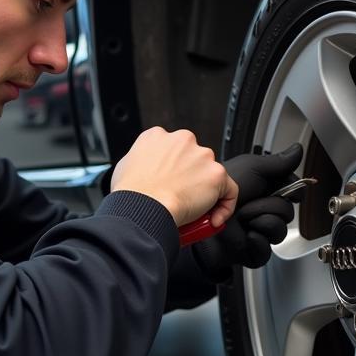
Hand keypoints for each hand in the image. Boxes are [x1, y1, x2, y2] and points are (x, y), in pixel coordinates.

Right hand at [110, 127, 236, 227]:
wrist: (143, 206)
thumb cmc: (132, 193)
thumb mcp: (125, 166)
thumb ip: (141, 162)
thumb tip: (145, 172)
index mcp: (158, 136)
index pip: (173, 150)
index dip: (174, 169)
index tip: (171, 184)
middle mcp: (182, 140)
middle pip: (194, 159)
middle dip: (190, 179)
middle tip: (182, 199)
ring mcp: (202, 156)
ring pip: (211, 174)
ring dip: (206, 192)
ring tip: (194, 213)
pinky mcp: (216, 174)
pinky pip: (229, 190)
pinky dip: (224, 205)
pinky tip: (213, 218)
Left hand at [192, 144, 302, 281]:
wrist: (196, 215)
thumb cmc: (215, 190)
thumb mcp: (251, 168)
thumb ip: (278, 162)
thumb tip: (298, 151)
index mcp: (265, 190)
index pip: (292, 192)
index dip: (293, 191)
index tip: (291, 190)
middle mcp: (263, 209)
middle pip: (288, 211)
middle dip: (268, 204)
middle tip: (250, 200)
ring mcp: (258, 230)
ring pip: (280, 230)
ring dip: (259, 219)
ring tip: (243, 215)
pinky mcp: (252, 250)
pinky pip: (266, 248)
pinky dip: (255, 240)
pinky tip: (245, 232)